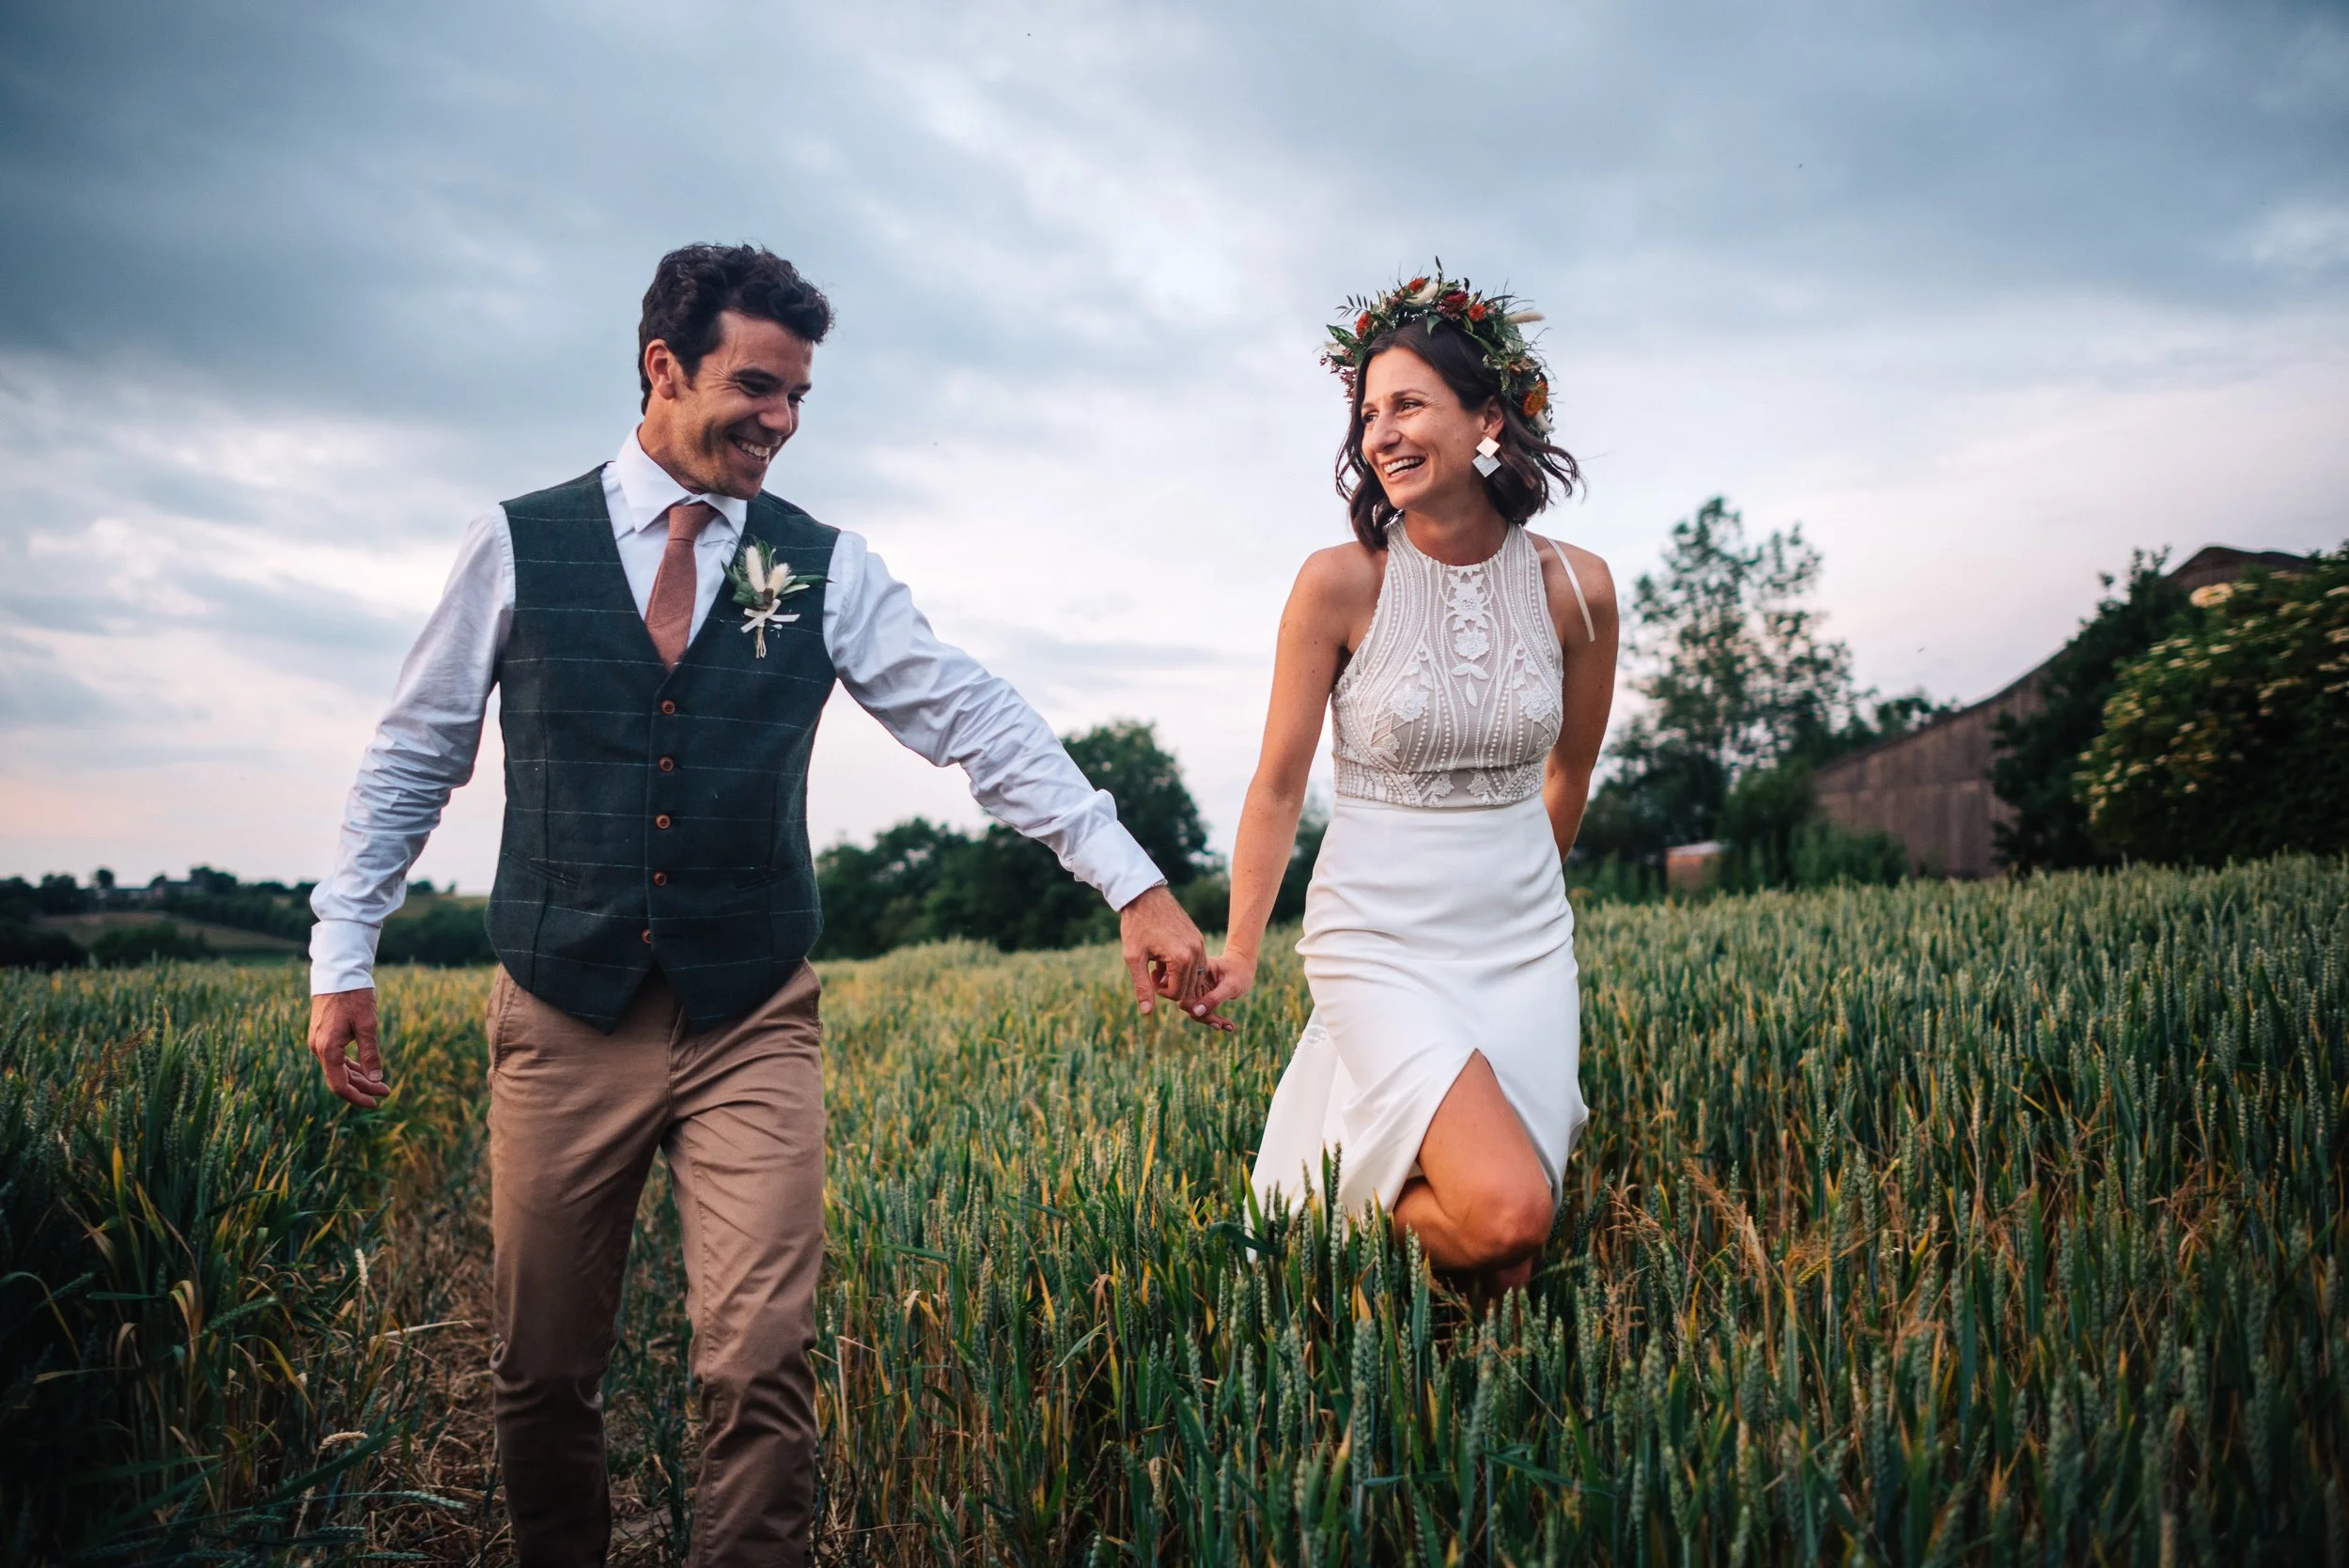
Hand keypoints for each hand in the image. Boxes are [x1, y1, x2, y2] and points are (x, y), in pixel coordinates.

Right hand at [308, 988, 389, 1108]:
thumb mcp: (367, 1025)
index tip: (377, 1102)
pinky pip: (335, 1058)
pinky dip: (350, 1066)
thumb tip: (376, 1079)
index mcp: (328, 1049)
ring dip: (358, 1078)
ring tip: (380, 1083)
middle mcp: (319, 1048)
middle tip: (387, 1091)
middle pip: (339, 1079)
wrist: (338, 973)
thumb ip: (370, 1053)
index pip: (340, 1086)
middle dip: (363, 1088)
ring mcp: (318, 1042)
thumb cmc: (354, 997)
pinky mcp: (322, 1035)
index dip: (358, 1098)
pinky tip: (364, 1069)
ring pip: (337, 1069)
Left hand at [1118, 886, 1228, 1029]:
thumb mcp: (1133, 959)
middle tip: (1152, 971)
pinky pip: (1196, 963)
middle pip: (1187, 987)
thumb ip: (1142, 986)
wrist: (1144, 897)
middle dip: (1169, 985)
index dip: (1160, 991)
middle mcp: (1196, 952)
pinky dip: (1183, 966)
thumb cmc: (1136, 927)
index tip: (1148, 976)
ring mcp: (1200, 944)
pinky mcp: (1199, 938)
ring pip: (1194, 976)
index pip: (1177, 993)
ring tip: (1158, 964)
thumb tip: (1147, 1012)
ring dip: (1176, 976)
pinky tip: (1165, 956)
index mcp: (1181, 959)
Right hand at [1187, 948, 1258, 1023]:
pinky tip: (1229, 1026)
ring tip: (1229, 1026)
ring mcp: (1196, 989)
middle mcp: (1193, 980)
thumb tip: (1195, 1012)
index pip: (1184, 993)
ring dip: (1211, 1020)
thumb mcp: (1230, 986)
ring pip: (1196, 1011)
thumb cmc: (1239, 972)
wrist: (1244, 967)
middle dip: (1203, 1017)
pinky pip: (1204, 1012)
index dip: (1192, 1007)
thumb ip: (1213, 998)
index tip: (1208, 1017)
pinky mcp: (1202, 997)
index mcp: (1196, 971)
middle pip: (1188, 1004)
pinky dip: (1215, 1019)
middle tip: (1219, 1025)